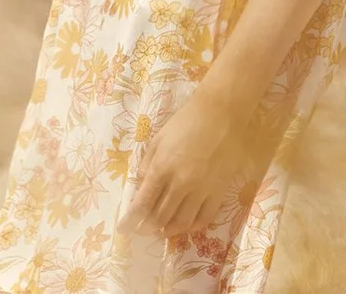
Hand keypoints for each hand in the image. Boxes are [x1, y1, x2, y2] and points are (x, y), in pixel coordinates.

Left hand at [117, 91, 256, 239]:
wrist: (222, 114)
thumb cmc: (187, 121)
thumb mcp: (160, 137)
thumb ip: (148, 162)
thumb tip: (140, 184)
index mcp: (162, 167)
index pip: (142, 202)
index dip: (131, 219)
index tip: (123, 228)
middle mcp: (180, 183)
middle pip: (160, 216)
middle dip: (147, 227)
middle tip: (141, 229)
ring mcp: (201, 189)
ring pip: (181, 222)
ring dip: (168, 230)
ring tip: (161, 231)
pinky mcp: (218, 192)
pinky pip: (204, 218)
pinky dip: (192, 227)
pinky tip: (185, 225)